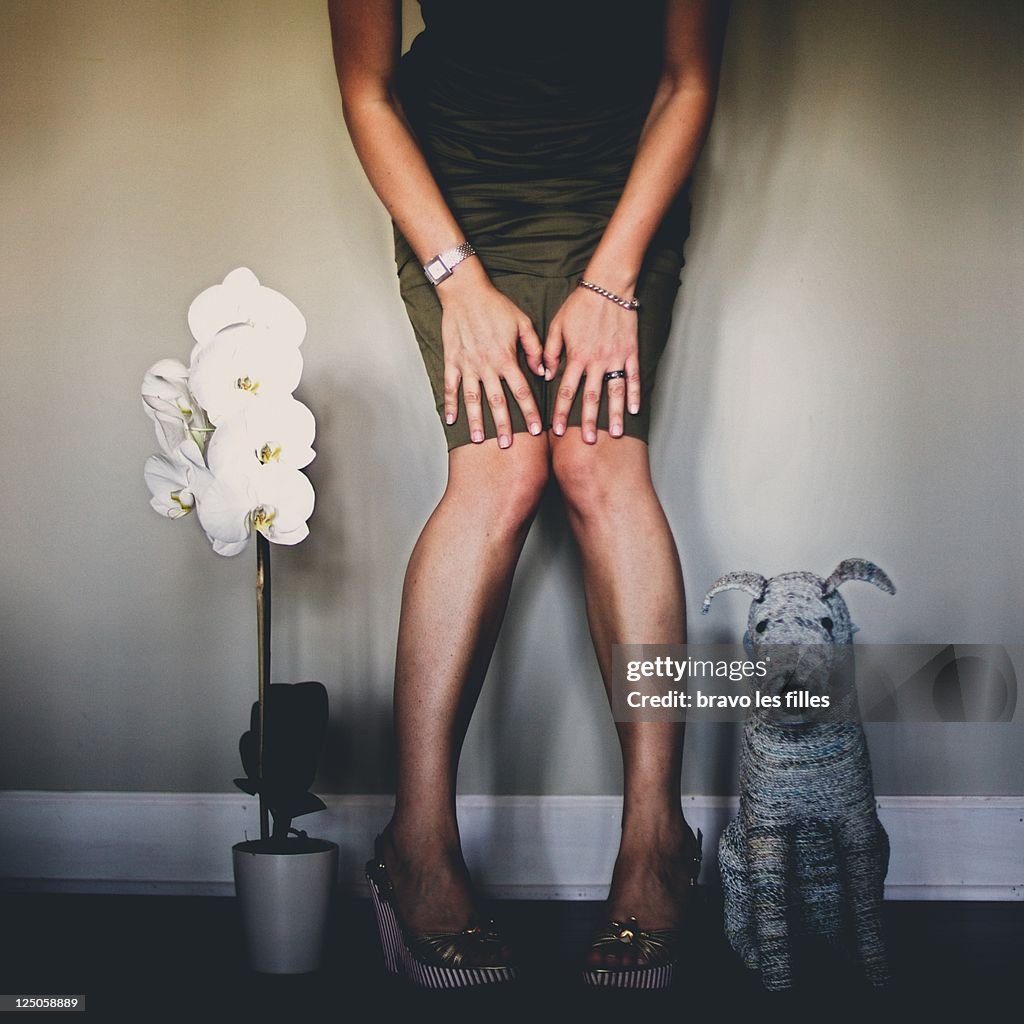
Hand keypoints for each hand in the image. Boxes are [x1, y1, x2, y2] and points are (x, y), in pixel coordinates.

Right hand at [437, 265, 544, 446]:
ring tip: (478, 440)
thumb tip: (543, 371)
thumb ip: (535, 348)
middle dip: (503, 425)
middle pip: (497, 401)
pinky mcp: (452, 361)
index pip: (521, 391)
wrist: (465, 292)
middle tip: (506, 445)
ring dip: (475, 421)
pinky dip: (450, 404)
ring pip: (473, 399)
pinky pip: (450, 386)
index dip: (530, 412)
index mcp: (506, 357)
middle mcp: (486, 365)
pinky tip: (451, 420)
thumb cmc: (495, 305)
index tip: (537, 430)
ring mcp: (467, 365)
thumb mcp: (523, 322)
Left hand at [543, 285, 640, 442]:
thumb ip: (549, 351)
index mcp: (576, 356)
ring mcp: (615, 357)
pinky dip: (635, 394)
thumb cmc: (579, 305)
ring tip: (615, 433)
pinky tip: (635, 410)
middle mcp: (596, 360)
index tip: (558, 430)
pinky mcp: (630, 351)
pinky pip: (633, 377)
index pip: (567, 390)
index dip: (562, 412)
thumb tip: (546, 374)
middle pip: (591, 397)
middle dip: (588, 421)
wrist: (607, 286)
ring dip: (614, 414)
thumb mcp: (556, 326)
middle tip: (588, 441)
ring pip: (615, 391)